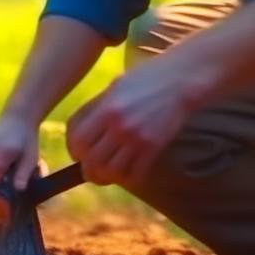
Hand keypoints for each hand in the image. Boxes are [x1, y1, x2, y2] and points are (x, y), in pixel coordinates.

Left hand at [66, 60, 198, 187]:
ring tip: (106, 171)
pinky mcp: (155, 148)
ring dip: (106, 175)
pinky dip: (126, 176)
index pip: (79, 141)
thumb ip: (99, 108)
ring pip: (112, 172)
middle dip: (87, 167)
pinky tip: (125, 169)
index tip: (77, 152)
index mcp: (107, 110)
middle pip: (92, 161)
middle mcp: (120, 127)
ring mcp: (138, 140)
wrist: (180, 81)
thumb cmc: (146, 78)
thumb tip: (83, 129)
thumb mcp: (115, 88)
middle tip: (89, 165)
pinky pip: (135, 173)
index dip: (74, 150)